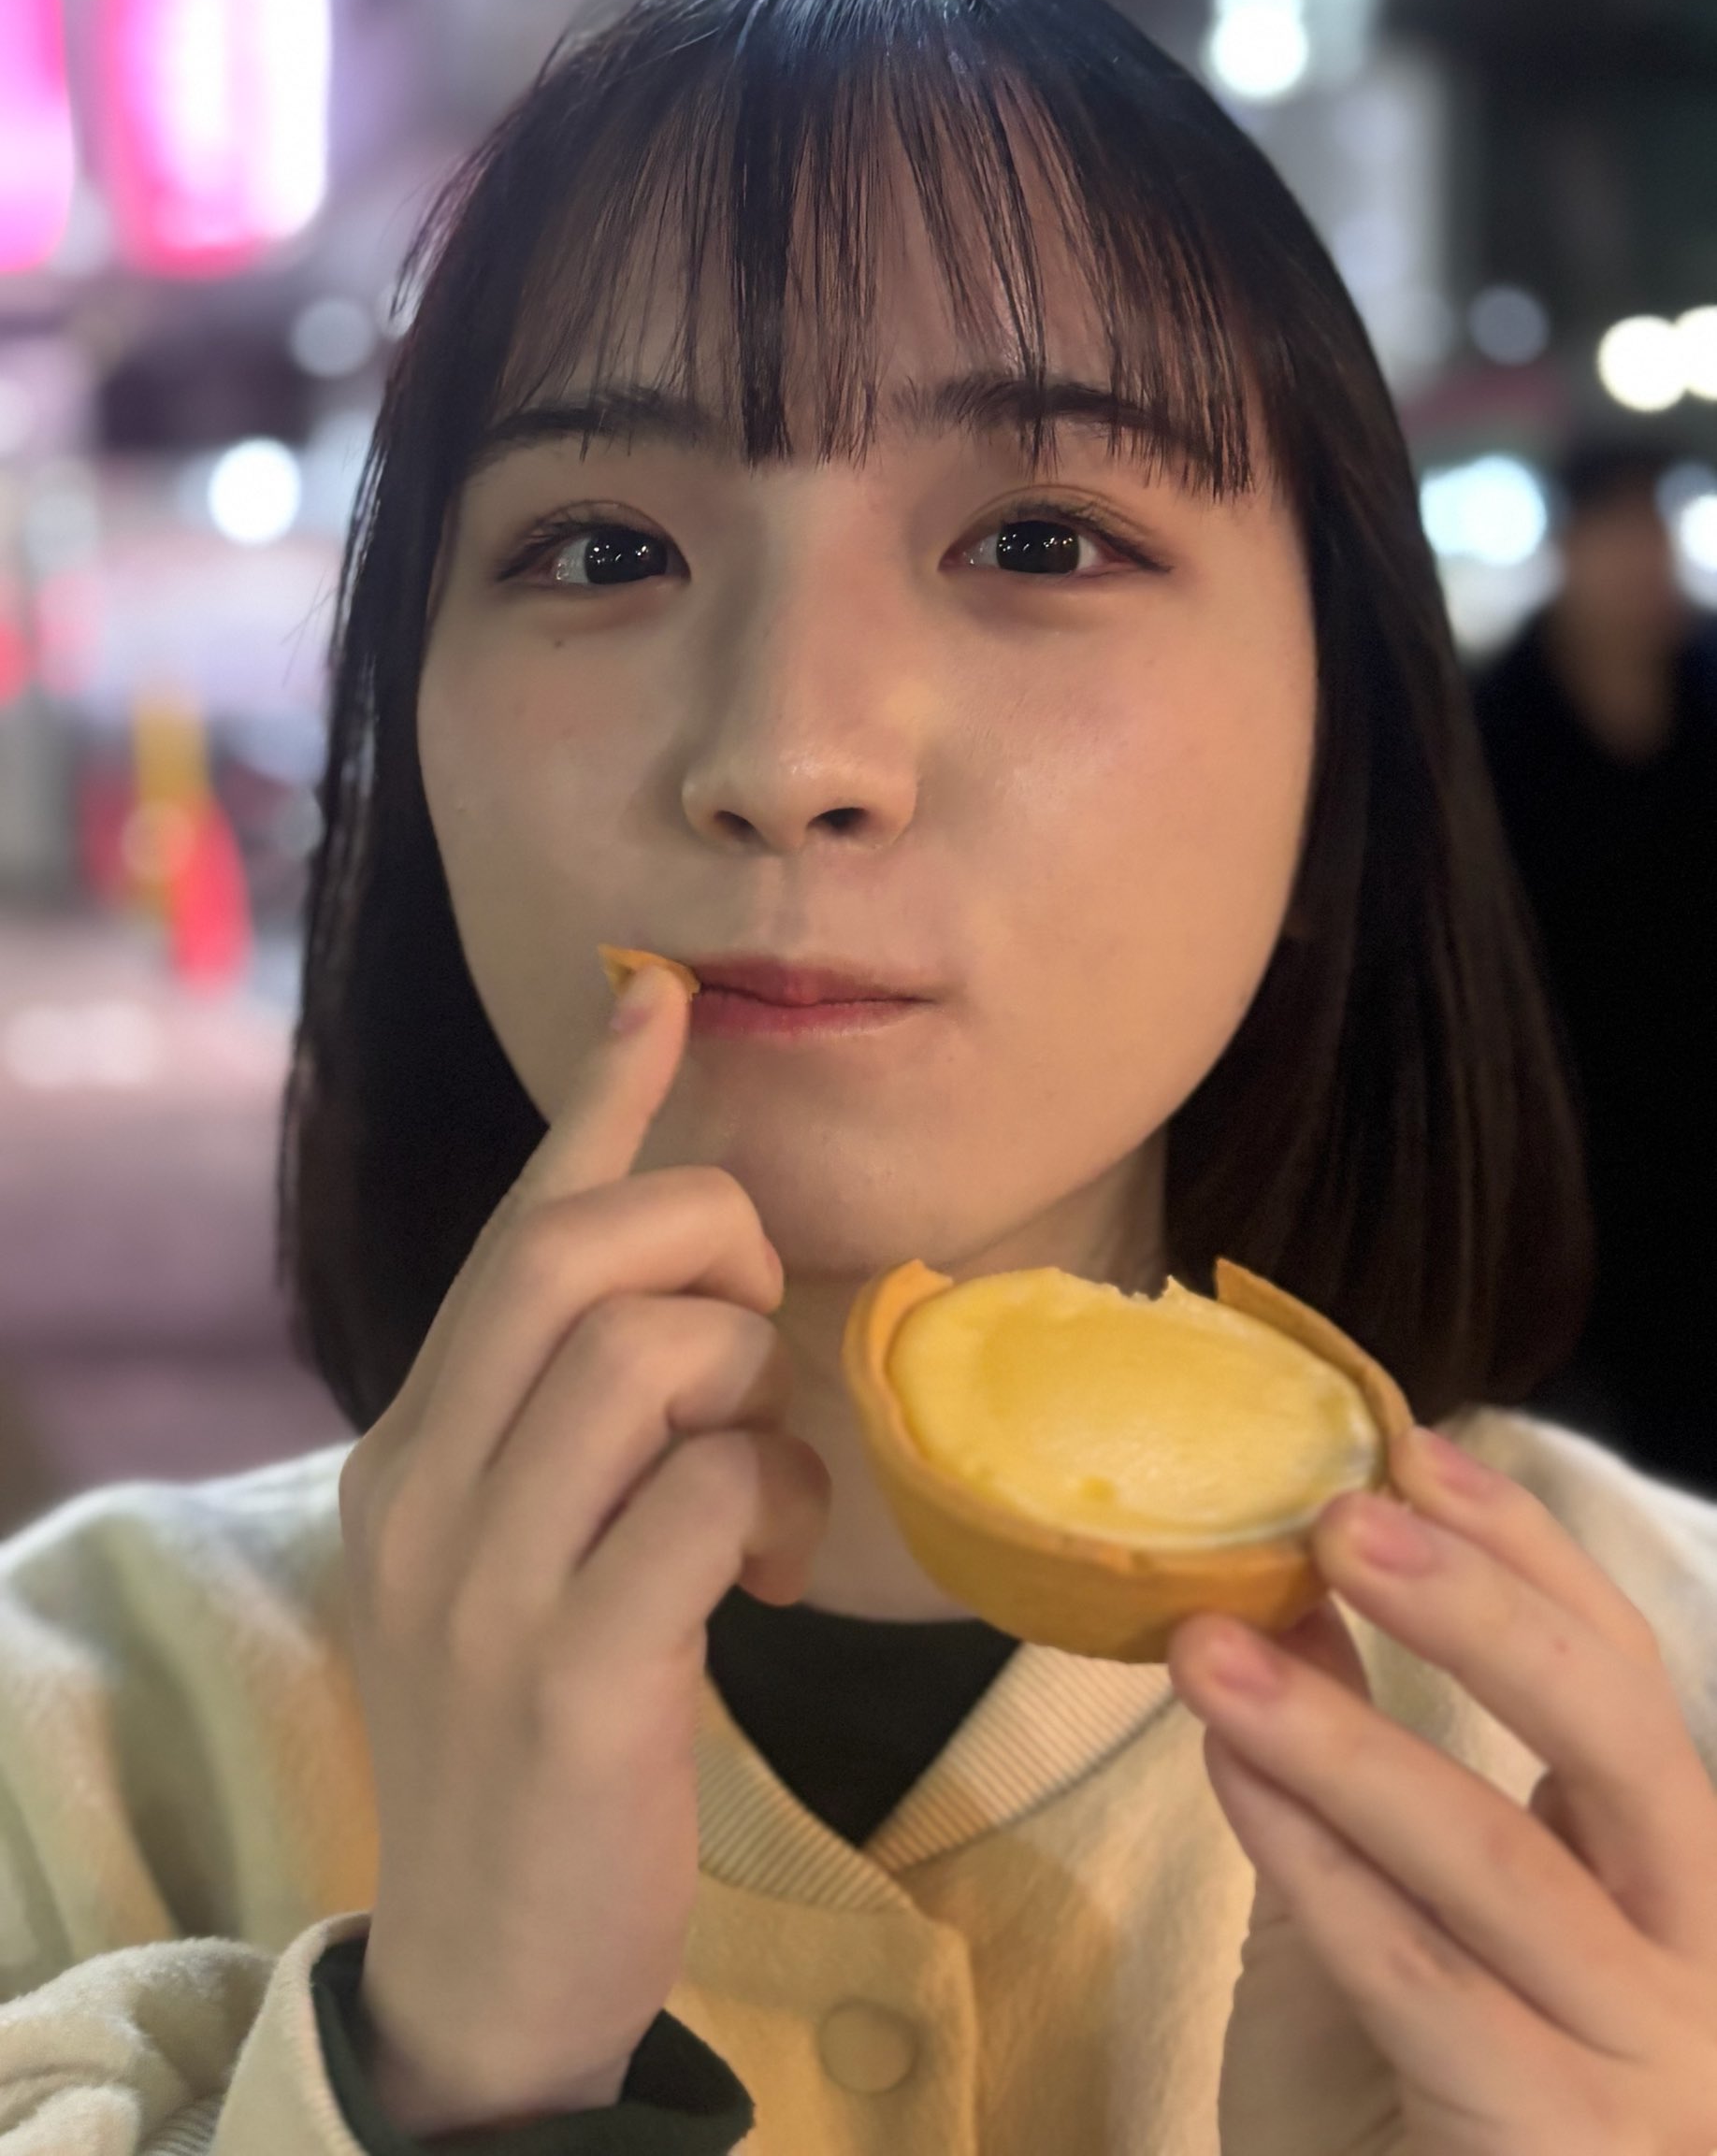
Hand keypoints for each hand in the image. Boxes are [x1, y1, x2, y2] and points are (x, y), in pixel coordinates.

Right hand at [338, 957, 829, 2135]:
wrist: (488, 1961)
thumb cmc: (536, 1728)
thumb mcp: (519, 1554)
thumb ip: (572, 1426)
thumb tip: (689, 1300)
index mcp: (409, 1444)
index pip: (509, 1230)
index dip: (598, 1105)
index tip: (657, 997)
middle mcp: (419, 1486)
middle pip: (576, 1253)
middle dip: (710, 1244)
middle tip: (757, 1342)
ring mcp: (481, 1580)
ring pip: (651, 1353)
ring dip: (756, 1396)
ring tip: (771, 1497)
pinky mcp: (570, 1676)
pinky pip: (709, 1495)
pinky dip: (775, 1506)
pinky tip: (774, 1579)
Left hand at [1167, 1424, 1716, 2155]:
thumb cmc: (1398, 2106)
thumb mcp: (1378, 1901)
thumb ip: (1353, 1758)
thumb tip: (1283, 1590)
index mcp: (1664, 1879)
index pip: (1626, 1677)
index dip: (1526, 1554)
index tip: (1410, 1451)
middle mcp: (1696, 1963)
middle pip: (1620, 1742)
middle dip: (1479, 1612)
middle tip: (1341, 1520)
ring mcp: (1648, 2063)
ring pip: (1499, 1859)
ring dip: (1339, 1736)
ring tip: (1205, 1648)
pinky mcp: (1558, 2142)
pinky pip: (1424, 1977)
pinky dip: (1317, 1865)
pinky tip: (1230, 1775)